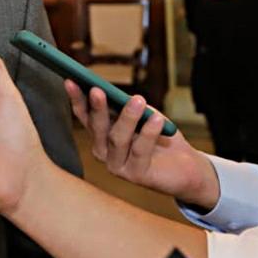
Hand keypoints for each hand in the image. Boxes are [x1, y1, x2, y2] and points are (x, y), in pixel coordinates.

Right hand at [65, 82, 218, 210]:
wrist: (185, 164)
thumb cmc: (160, 134)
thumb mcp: (142, 114)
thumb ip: (126, 106)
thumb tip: (114, 93)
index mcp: (100, 134)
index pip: (84, 115)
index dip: (77, 98)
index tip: (71, 80)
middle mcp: (103, 151)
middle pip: (97, 128)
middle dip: (97, 108)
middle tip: (98, 90)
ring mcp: (117, 166)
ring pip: (117, 139)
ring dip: (127, 118)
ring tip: (138, 100)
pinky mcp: (136, 176)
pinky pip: (140, 151)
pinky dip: (149, 133)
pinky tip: (157, 120)